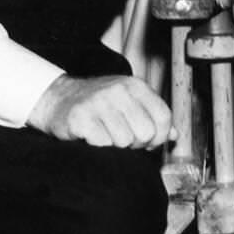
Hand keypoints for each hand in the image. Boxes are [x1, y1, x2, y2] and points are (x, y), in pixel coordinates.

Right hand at [28, 74, 173, 147]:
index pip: (164, 117)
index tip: (148, 142)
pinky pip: (103, 144)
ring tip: (106, 136)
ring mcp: (99, 103)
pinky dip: (99, 147)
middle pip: (146, 132)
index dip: (160, 136)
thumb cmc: (98, 105)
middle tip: (123, 140)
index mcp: (136, 86)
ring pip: (125, 141)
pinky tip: (92, 138)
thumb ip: (153, 116)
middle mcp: (119, 91)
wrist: (57, 99)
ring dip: (116, 146)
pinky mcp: (81, 117)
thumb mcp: (129, 102)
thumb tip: (175, 135)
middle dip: (137, 144)